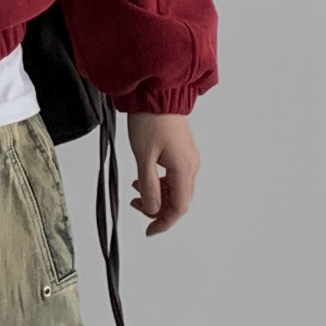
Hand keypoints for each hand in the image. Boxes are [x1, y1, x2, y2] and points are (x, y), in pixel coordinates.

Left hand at [125, 112, 199, 235]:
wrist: (156, 94)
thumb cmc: (150, 120)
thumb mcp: (143, 157)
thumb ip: (148, 186)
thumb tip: (153, 209)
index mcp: (184, 168)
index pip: (179, 207)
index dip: (164, 223)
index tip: (149, 231)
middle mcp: (191, 165)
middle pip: (179, 200)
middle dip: (158, 210)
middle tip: (136, 207)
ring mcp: (187, 158)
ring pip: (175, 189)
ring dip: (157, 196)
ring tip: (135, 193)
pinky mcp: (181, 152)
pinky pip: (173, 177)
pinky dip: (159, 183)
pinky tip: (142, 180)